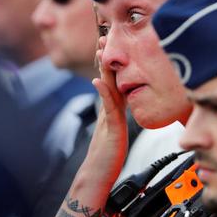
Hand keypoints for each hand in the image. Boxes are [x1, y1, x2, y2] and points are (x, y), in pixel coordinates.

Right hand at [83, 36, 127, 186]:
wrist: (96, 178)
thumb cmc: (107, 159)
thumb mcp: (116, 133)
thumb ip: (116, 116)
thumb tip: (120, 103)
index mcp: (111, 112)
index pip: (113, 82)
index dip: (112, 64)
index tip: (109, 46)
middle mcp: (108, 112)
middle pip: (107, 80)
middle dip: (105, 59)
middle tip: (103, 38)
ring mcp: (107, 119)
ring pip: (107, 90)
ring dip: (104, 69)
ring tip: (101, 52)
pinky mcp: (110, 130)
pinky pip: (108, 109)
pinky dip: (104, 94)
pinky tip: (99, 82)